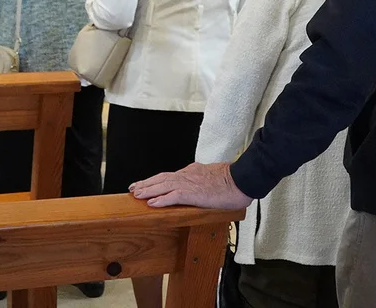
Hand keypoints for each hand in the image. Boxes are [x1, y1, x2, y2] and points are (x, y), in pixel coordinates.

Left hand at [130, 162, 252, 209]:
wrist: (242, 179)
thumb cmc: (232, 181)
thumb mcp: (213, 177)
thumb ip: (202, 179)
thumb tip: (198, 185)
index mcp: (192, 172)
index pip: (169, 175)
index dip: (155, 180)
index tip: (145, 183)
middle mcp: (188, 175)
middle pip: (162, 178)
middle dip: (147, 184)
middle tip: (133, 188)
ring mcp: (190, 183)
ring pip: (164, 185)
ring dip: (149, 190)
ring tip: (137, 194)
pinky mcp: (194, 193)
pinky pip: (173, 196)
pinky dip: (161, 199)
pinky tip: (152, 203)